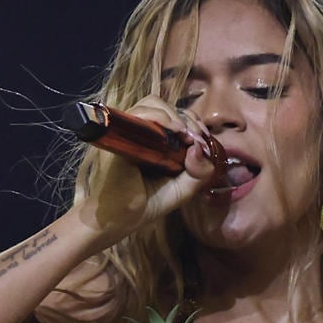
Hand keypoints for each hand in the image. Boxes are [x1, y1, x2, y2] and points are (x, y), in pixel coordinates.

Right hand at [71, 97, 219, 244]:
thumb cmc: (148, 204)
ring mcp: (129, 131)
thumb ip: (200, 171)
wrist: (120, 219)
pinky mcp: (120, 134)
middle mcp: (143, 133)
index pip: (176, 117)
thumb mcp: (184, 189)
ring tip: (183, 133)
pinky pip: (139, 114)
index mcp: (158, 142)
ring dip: (173, 115)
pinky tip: (173, 130)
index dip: (192, 122)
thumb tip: (199, 146)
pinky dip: (158, 116)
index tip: (202, 138)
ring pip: (152, 103)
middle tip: (195, 136)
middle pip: (166, 105)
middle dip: (187, 117)